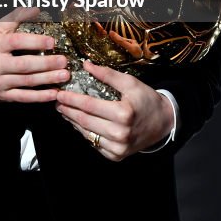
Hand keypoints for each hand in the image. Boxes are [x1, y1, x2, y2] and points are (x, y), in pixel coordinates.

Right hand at [0, 7, 69, 103]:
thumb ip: (16, 19)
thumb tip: (35, 9)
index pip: (15, 42)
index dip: (34, 41)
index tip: (52, 42)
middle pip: (23, 65)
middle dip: (46, 63)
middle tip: (63, 60)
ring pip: (26, 82)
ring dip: (48, 79)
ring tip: (64, 75)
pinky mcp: (4, 96)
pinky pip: (24, 97)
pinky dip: (40, 96)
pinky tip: (54, 93)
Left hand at [55, 60, 174, 160]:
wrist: (164, 122)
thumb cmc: (146, 100)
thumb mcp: (130, 83)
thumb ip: (107, 74)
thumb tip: (86, 65)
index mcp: (123, 114)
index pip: (89, 106)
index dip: (71, 99)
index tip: (59, 93)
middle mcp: (120, 134)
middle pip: (84, 121)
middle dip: (68, 110)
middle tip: (57, 102)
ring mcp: (117, 148)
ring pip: (87, 134)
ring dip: (73, 121)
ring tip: (65, 111)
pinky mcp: (116, 156)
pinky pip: (94, 143)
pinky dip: (85, 132)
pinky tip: (79, 123)